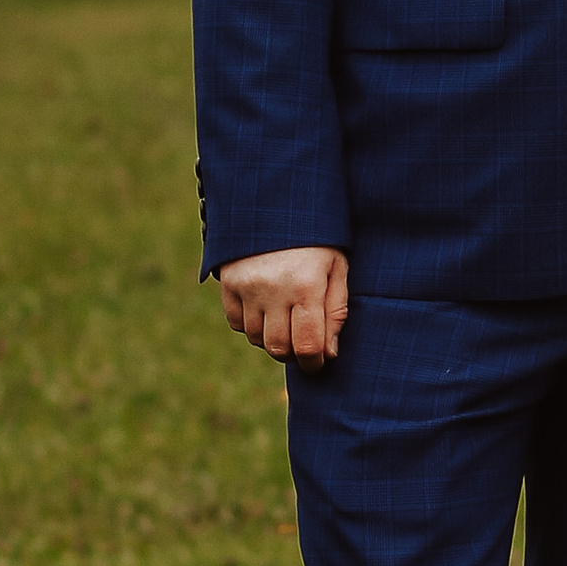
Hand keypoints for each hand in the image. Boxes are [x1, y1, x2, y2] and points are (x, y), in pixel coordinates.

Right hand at [218, 246, 349, 363]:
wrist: (277, 201)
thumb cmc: (318, 237)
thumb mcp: (337, 267)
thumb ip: (336, 311)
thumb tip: (328, 353)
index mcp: (306, 286)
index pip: (307, 346)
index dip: (314, 363)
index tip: (318, 363)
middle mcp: (273, 289)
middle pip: (278, 348)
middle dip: (293, 354)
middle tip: (303, 345)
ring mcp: (247, 286)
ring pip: (256, 338)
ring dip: (272, 339)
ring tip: (287, 322)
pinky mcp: (229, 282)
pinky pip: (236, 322)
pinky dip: (251, 325)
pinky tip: (266, 311)